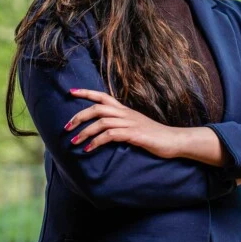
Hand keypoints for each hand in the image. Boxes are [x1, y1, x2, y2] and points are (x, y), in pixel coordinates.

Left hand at [65, 88, 181, 157]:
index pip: (103, 96)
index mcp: (125, 110)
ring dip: (84, 132)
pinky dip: (96, 142)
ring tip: (74, 142)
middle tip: (66, 127)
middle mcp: (126, 114)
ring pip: (101, 122)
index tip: (71, 91)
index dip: (86, 93)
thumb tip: (106, 130)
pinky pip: (110, 135)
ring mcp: (130, 123)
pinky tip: (89, 149)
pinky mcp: (133, 134)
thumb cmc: (155, 136)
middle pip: (97, 108)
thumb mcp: (136, 126)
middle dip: (79, 116)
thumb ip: (122, 125)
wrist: (174, 140)